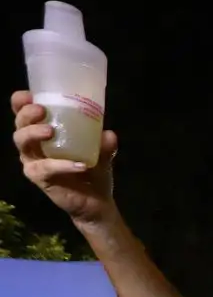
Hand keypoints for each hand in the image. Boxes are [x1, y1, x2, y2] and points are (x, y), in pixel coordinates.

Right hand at [12, 92, 117, 227]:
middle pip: (19, 126)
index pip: (24, 114)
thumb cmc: (93, 171)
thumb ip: (105, 143)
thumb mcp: (101, 153)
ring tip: (51, 130)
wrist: (97, 201)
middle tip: (42, 110)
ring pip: (23, 143)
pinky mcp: (39, 178)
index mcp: (42, 133)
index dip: (20, 103)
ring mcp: (34, 162)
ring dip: (34, 133)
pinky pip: (44, 169)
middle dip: (27, 115)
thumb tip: (109, 134)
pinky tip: (78, 164)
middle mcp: (33, 145)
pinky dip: (60, 165)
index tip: (28, 95)